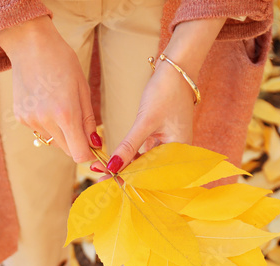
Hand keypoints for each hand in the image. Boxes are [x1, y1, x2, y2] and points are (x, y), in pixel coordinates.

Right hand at [0, 17, 99, 162]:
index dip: (89, 154)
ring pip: (53, 141)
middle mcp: (46, 121)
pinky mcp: (21, 117)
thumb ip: (88, 120)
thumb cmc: (61, 61)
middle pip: (67, 150)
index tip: (94, 147)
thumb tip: (95, 144)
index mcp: (65, 113)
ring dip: (61, 132)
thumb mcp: (82, 88)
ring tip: (59, 105)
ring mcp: (31, 120)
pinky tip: (45, 102)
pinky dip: (47, 124)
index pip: (79, 154)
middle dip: (77, 142)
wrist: (30, 44)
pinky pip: (40, 131)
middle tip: (80, 123)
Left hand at [99, 16, 226, 173]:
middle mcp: (177, 154)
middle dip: (124, 176)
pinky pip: (145, 154)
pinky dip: (130, 157)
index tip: (108, 181)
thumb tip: (112, 167)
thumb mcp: (145, 121)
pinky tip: (115, 161)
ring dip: (125, 167)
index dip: (129, 180)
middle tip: (99, 179)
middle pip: (148, 173)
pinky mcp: (162, 140)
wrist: (176, 69)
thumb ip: (129, 146)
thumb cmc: (166, 91)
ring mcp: (169, 147)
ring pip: (145, 164)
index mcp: (180, 153)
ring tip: (102, 170)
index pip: (152, 175)